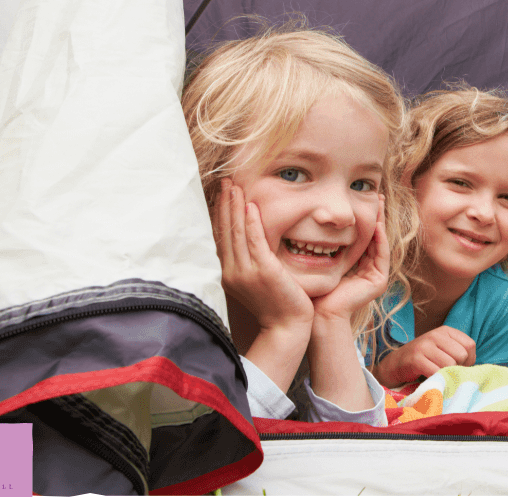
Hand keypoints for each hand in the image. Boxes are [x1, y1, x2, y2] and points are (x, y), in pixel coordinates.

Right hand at [216, 179, 312, 332]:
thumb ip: (248, 261)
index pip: (221, 237)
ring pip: (236, 232)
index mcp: (228, 273)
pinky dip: (250, 222)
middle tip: (225, 180)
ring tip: (233, 185)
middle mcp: (232, 271)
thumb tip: (245, 240)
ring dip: (234, 206)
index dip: (221, 213)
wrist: (287, 327)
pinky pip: (254, 242)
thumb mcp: (256, 280)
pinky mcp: (263, 272)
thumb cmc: (276, 304)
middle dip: (224, 204)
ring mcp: (246, 272)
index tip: (222, 193)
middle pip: (225, 231)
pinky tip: (249, 205)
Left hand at [312, 194, 389, 322]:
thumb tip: (306, 222)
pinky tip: (376, 223)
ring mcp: (375, 276)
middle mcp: (367, 271)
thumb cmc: (313, 290)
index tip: (360, 198)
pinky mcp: (379, 281)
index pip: (361, 238)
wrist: (319, 314)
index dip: (362, 218)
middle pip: (374, 237)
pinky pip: (381, 253)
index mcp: (355, 267)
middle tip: (375, 195)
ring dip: (380, 222)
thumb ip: (318, 245)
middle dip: (375, 216)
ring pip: (380, 242)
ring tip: (379, 203)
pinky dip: (380, 238)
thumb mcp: (317, 261)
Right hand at [373, 325, 475, 386]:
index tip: (458, 367)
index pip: (470, 345)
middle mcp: (436, 334)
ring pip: (450, 364)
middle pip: (461, 355)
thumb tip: (476, 368)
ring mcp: (424, 345)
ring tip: (438, 375)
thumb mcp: (442, 350)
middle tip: (446, 372)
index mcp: (445, 331)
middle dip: (457, 368)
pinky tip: (431, 379)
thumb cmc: (423, 360)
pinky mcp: (415, 358)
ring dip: (446, 375)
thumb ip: (459, 353)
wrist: (394, 365)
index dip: (468, 360)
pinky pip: (436, 371)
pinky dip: (437, 379)